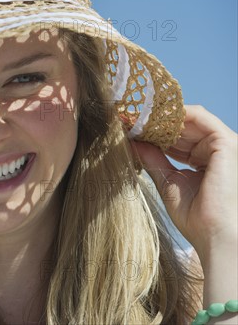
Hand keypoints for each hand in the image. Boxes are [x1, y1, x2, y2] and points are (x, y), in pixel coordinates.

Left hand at [132, 105, 236, 257]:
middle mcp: (218, 150)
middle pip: (183, 125)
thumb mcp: (167, 181)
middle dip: (153, 122)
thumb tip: (131, 142)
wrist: (214, 236)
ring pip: (189, 118)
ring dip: (160, 116)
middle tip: (125, 118)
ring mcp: (225, 144)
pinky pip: (198, 117)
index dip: (153, 131)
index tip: (127, 126)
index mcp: (206, 160)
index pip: (179, 137)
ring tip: (134, 118)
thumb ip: (153, 159)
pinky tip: (152, 120)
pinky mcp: (226, 142)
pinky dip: (174, 114)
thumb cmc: (196, 217)